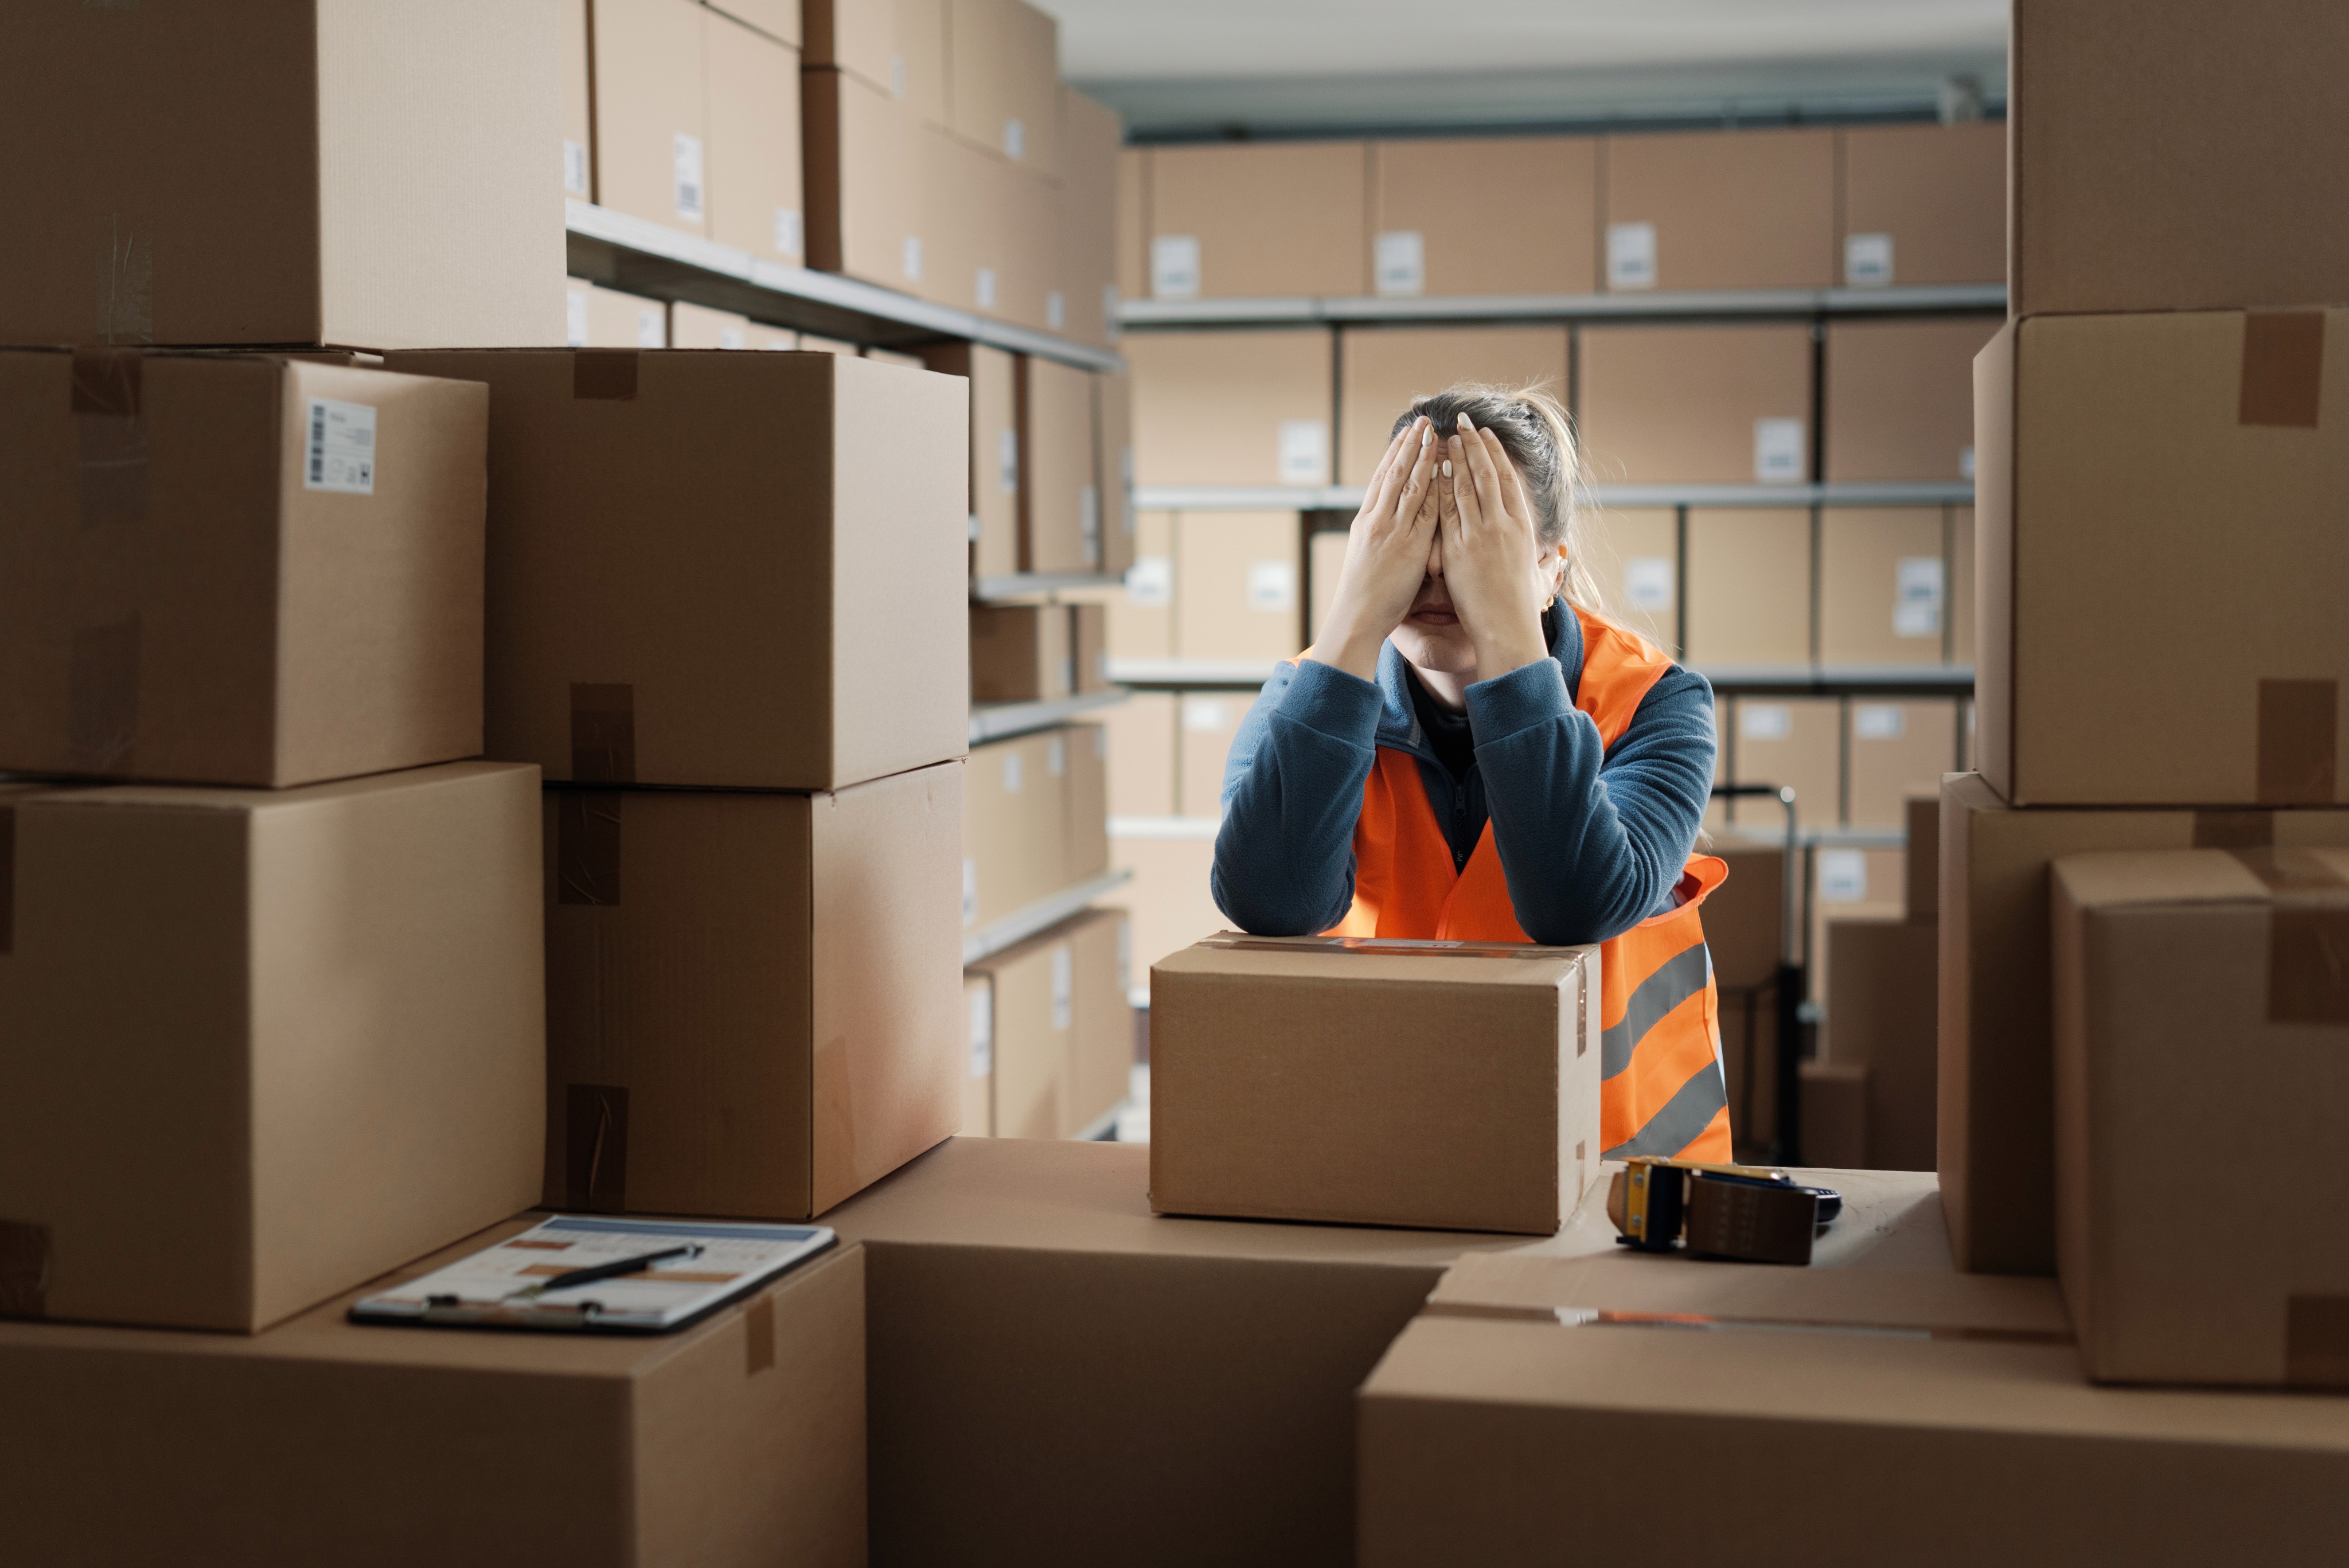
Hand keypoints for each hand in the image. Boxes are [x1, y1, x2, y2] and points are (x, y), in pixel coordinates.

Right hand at [1307, 416, 1440, 681]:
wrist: (1355, 618)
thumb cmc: (1363, 596)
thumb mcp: (1365, 556)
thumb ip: (1379, 536)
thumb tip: (1388, 525)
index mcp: (1365, 522)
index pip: (1380, 479)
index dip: (1393, 454)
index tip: (1405, 434)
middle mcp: (1376, 521)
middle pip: (1393, 473)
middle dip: (1408, 445)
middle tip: (1421, 421)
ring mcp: (1391, 531)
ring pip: (1408, 484)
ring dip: (1422, 455)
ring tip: (1433, 432)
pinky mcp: (1409, 545)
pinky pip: (1425, 509)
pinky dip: (1433, 485)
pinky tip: (1444, 467)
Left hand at [1439, 415, 1552, 680]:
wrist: (1507, 628)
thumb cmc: (1521, 606)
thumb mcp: (1537, 576)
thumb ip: (1543, 562)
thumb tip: (1555, 558)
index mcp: (1522, 527)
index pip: (1508, 480)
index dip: (1496, 454)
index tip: (1487, 436)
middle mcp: (1503, 525)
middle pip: (1487, 474)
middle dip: (1474, 445)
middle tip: (1463, 422)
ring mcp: (1480, 535)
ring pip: (1467, 486)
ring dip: (1456, 458)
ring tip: (1446, 438)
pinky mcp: (1459, 548)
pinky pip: (1448, 510)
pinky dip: (1442, 486)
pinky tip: (1434, 469)